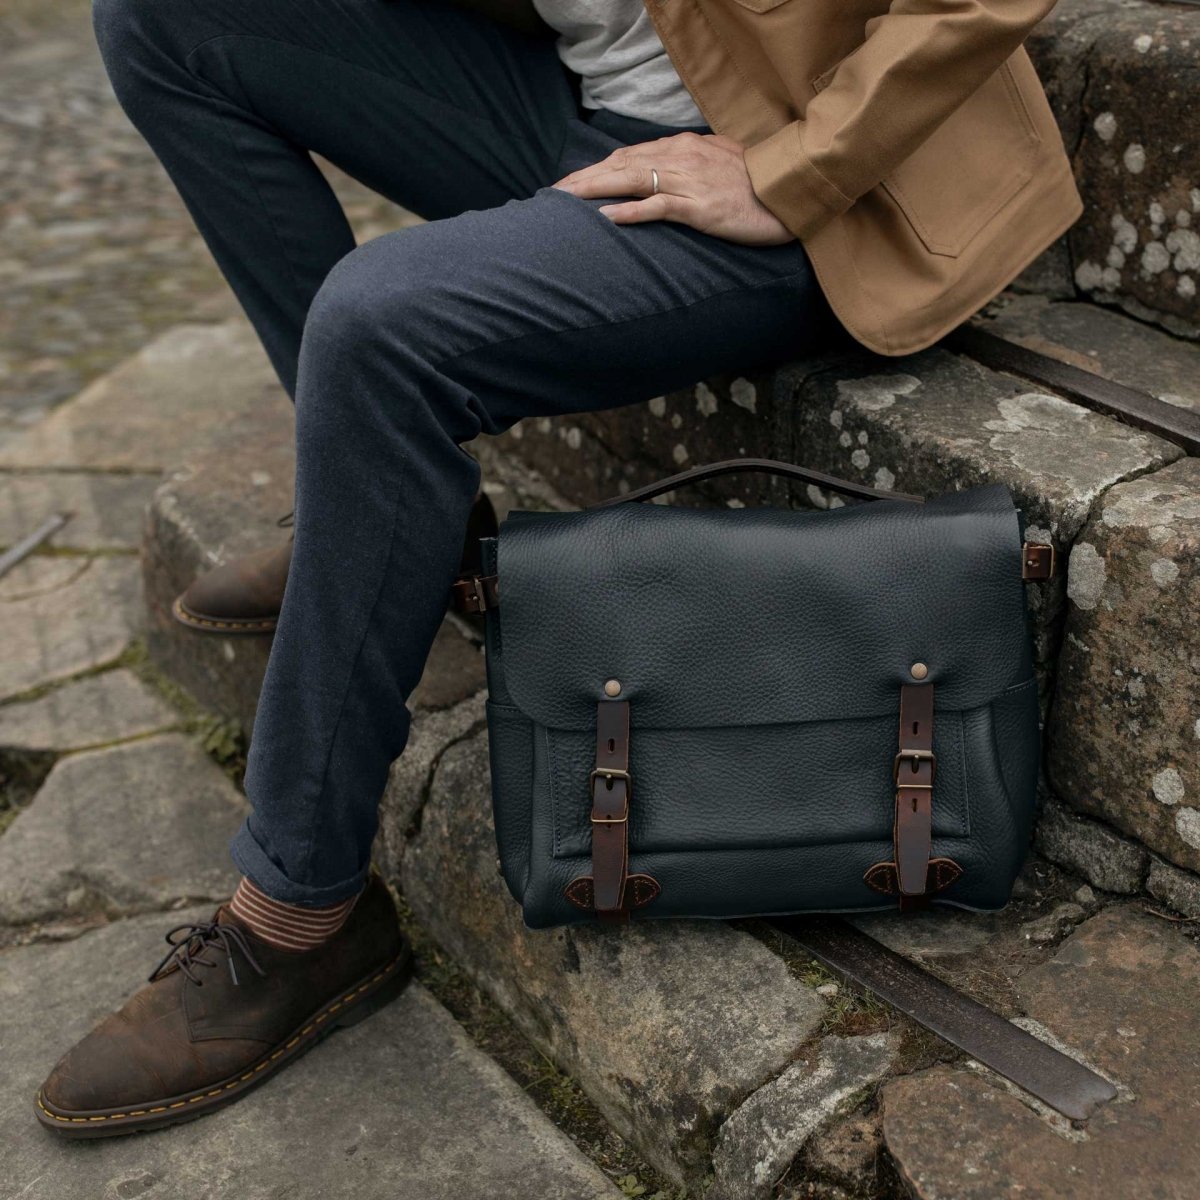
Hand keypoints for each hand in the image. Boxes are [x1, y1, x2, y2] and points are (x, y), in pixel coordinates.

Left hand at [553, 132, 794, 246]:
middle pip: (620, 164)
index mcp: (683, 147)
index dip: (597, 168)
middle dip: (584, 179)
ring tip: (565, 201)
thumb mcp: (720, 163)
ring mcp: (688, 181)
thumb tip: (667, 172)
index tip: (572, 182)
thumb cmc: (756, 183)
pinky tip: (605, 217)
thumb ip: (691, 164)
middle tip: (554, 194)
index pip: (629, 155)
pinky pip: (656, 206)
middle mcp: (680, 158)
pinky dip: (629, 211)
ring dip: (594, 190)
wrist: (788, 190)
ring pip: (630, 180)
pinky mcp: (698, 206)